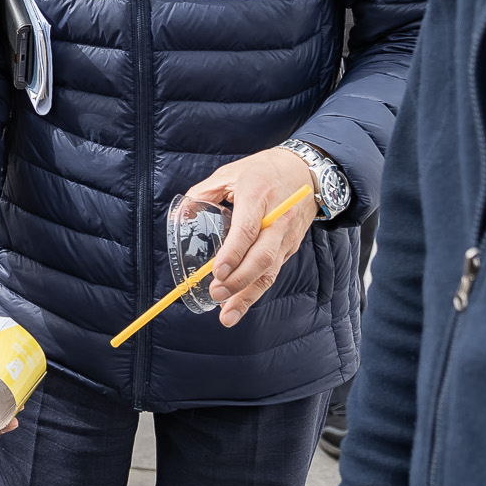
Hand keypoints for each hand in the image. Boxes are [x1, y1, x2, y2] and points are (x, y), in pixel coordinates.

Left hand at [179, 146, 318, 326]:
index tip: (216, 272)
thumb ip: (203, 192)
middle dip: (239, 281)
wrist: (306, 170)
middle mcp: (277, 218)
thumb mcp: (230, 173)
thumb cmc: (264, 170)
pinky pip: (272, 272)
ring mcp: (286, 236)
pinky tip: (239, 304)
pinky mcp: (290, 247)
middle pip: (262, 257)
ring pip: (270, 271)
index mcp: (258, 196)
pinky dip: (256, 290)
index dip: (233, 254)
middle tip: (216, 294)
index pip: (247, 230)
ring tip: (227, 315)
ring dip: (248, 295)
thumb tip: (179, 215)